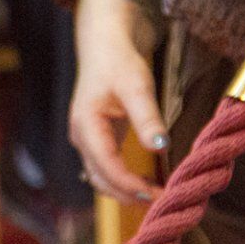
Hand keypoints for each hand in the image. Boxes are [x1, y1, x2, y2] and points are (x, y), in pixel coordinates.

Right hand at [67, 0, 168, 203]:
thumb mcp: (137, 86)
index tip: (159, 195)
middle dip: (129, 194)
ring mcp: (87, 138)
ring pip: (101, 177)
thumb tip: (161, 149)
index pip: (106, 167)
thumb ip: (147, 118)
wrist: (105, 42)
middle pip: (100, 179)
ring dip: (125, 191)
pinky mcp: (97, 138)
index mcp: (85, 124)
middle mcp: (81, 136)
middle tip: (164, 201)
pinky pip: (106, 168)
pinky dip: (123, 180)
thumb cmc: (119, 60)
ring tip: (157, 194)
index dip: (130, 185)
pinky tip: (146, 182)